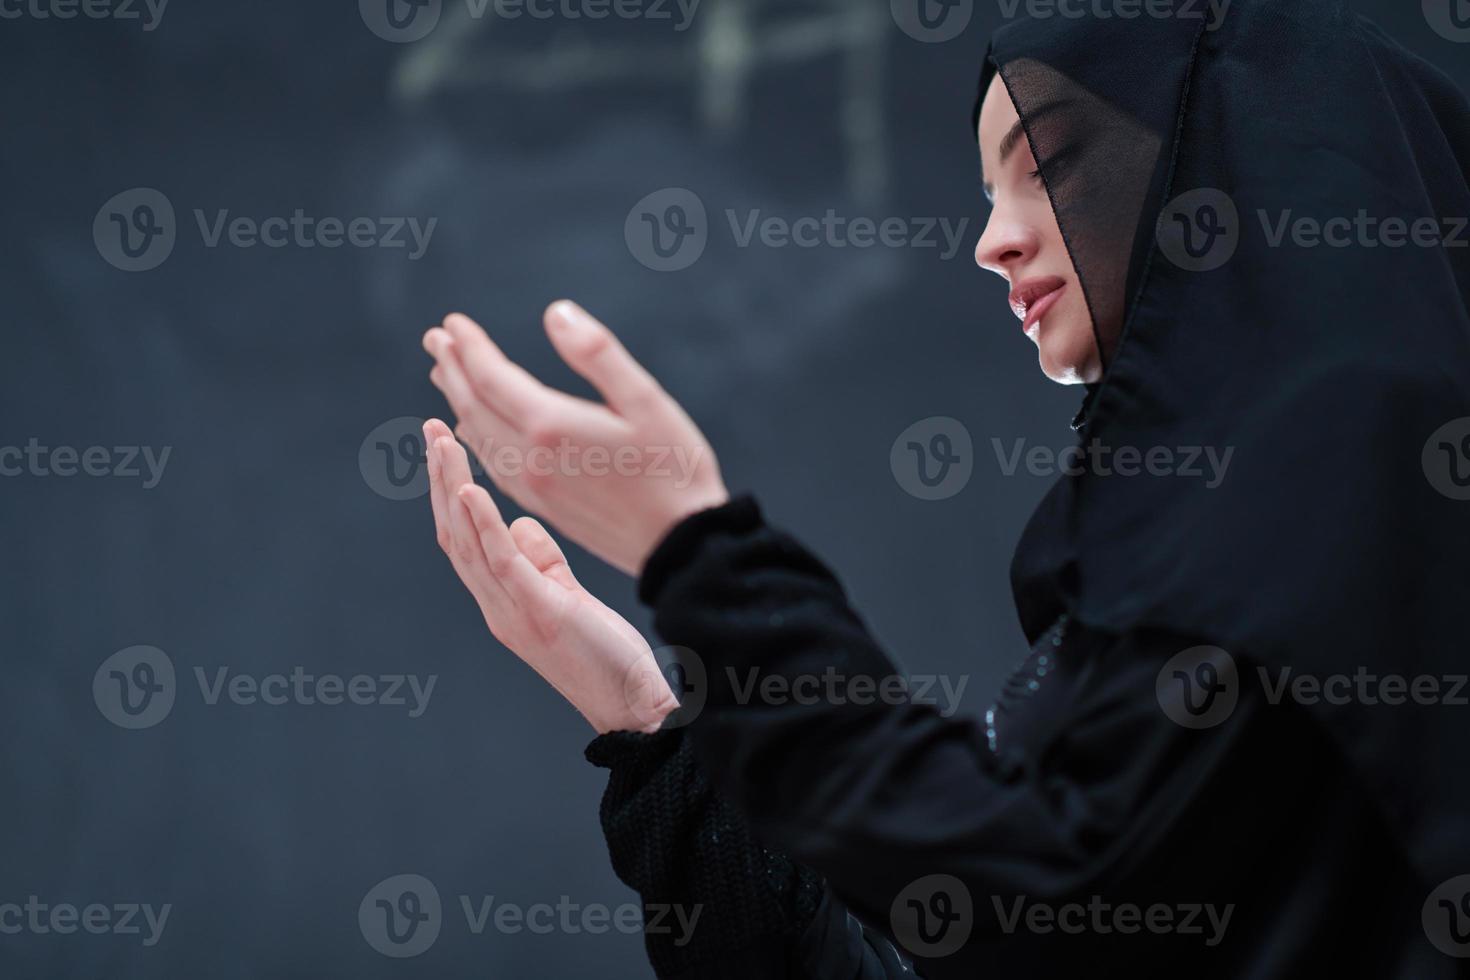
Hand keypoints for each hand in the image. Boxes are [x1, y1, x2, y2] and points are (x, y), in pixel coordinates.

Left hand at [423, 301, 728, 576]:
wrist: (682, 544)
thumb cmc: (674, 466)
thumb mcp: (646, 399)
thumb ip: (597, 353)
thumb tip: (555, 313)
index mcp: (551, 426)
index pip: (491, 377)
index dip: (469, 347)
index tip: (452, 322)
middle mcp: (531, 458)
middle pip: (474, 405)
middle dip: (454, 368)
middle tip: (435, 339)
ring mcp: (533, 486)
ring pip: (479, 436)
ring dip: (458, 400)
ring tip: (447, 374)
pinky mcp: (543, 504)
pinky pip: (492, 464)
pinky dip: (475, 436)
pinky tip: (474, 427)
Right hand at [423, 419, 677, 733]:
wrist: (632, 706)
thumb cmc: (604, 654)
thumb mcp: (565, 596)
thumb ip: (540, 560)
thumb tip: (520, 523)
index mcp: (501, 599)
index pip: (462, 538)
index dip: (447, 491)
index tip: (443, 444)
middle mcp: (496, 605)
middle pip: (453, 534)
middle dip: (439, 479)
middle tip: (430, 428)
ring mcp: (512, 611)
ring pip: (467, 543)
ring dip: (451, 488)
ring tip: (442, 443)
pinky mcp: (539, 614)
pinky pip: (502, 563)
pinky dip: (482, 524)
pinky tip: (472, 489)